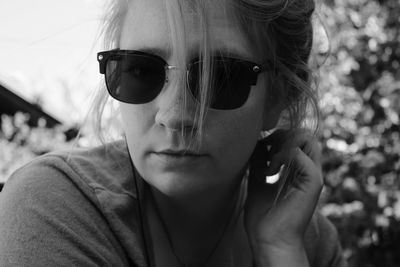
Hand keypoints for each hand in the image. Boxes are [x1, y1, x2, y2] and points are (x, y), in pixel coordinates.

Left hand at [244, 129, 323, 265]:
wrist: (268, 239)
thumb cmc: (263, 215)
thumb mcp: (257, 180)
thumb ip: (259, 162)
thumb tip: (257, 143)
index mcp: (299, 171)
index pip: (298, 138)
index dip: (279, 135)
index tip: (261, 147)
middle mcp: (308, 171)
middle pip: (305, 134)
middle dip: (282, 135)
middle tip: (266, 150)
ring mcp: (313, 176)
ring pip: (307, 139)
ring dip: (284, 143)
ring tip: (270, 161)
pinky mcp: (313, 182)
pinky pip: (300, 154)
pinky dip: (282, 155)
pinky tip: (271, 170)